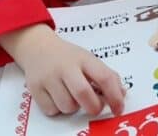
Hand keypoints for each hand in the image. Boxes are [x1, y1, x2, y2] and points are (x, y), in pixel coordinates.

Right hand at [0, 24, 124, 116]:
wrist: (37, 47)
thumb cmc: (67, 57)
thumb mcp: (88, 59)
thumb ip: (106, 76)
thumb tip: (122, 95)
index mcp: (84, 58)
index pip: (104, 77)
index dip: (115, 96)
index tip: (119, 108)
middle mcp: (66, 67)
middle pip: (83, 93)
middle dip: (94, 107)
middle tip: (95, 107)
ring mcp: (49, 77)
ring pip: (67, 106)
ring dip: (74, 107)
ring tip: (71, 96)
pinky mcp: (35, 88)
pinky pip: (52, 110)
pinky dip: (57, 109)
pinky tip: (57, 96)